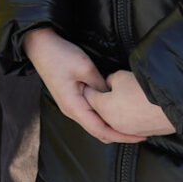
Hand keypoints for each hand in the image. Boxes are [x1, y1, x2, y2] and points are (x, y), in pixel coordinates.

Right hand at [23, 28, 147, 145]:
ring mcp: (71, 105)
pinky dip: (106, 117)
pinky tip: (117, 112)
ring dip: (113, 126)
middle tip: (142, 133)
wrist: (39, 45)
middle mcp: (71, 111)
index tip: (140, 136)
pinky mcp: (72, 98)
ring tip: (132, 124)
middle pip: (98, 131)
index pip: (101, 130)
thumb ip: (101, 86)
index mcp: (73, 106)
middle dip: (120, 135)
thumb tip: (114, 98)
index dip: (122, 136)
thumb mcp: (85, 67)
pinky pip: (91, 115)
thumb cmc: (60, 55)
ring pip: (95, 124)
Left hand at [87, 70, 175, 138]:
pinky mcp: (141, 133)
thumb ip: (109, 81)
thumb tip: (109, 85)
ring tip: (119, 98)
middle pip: (99, 111)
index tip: (90, 81)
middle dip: (98, 100)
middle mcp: (112, 123)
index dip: (89, 87)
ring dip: (112, 110)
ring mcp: (127, 130)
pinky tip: (131, 107)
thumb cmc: (143, 89)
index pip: (88, 96)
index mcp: (103, 108)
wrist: (172, 104)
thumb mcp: (120, 77)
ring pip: (113, 120)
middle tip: (102, 90)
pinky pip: (127, 125)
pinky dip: (125, 117)